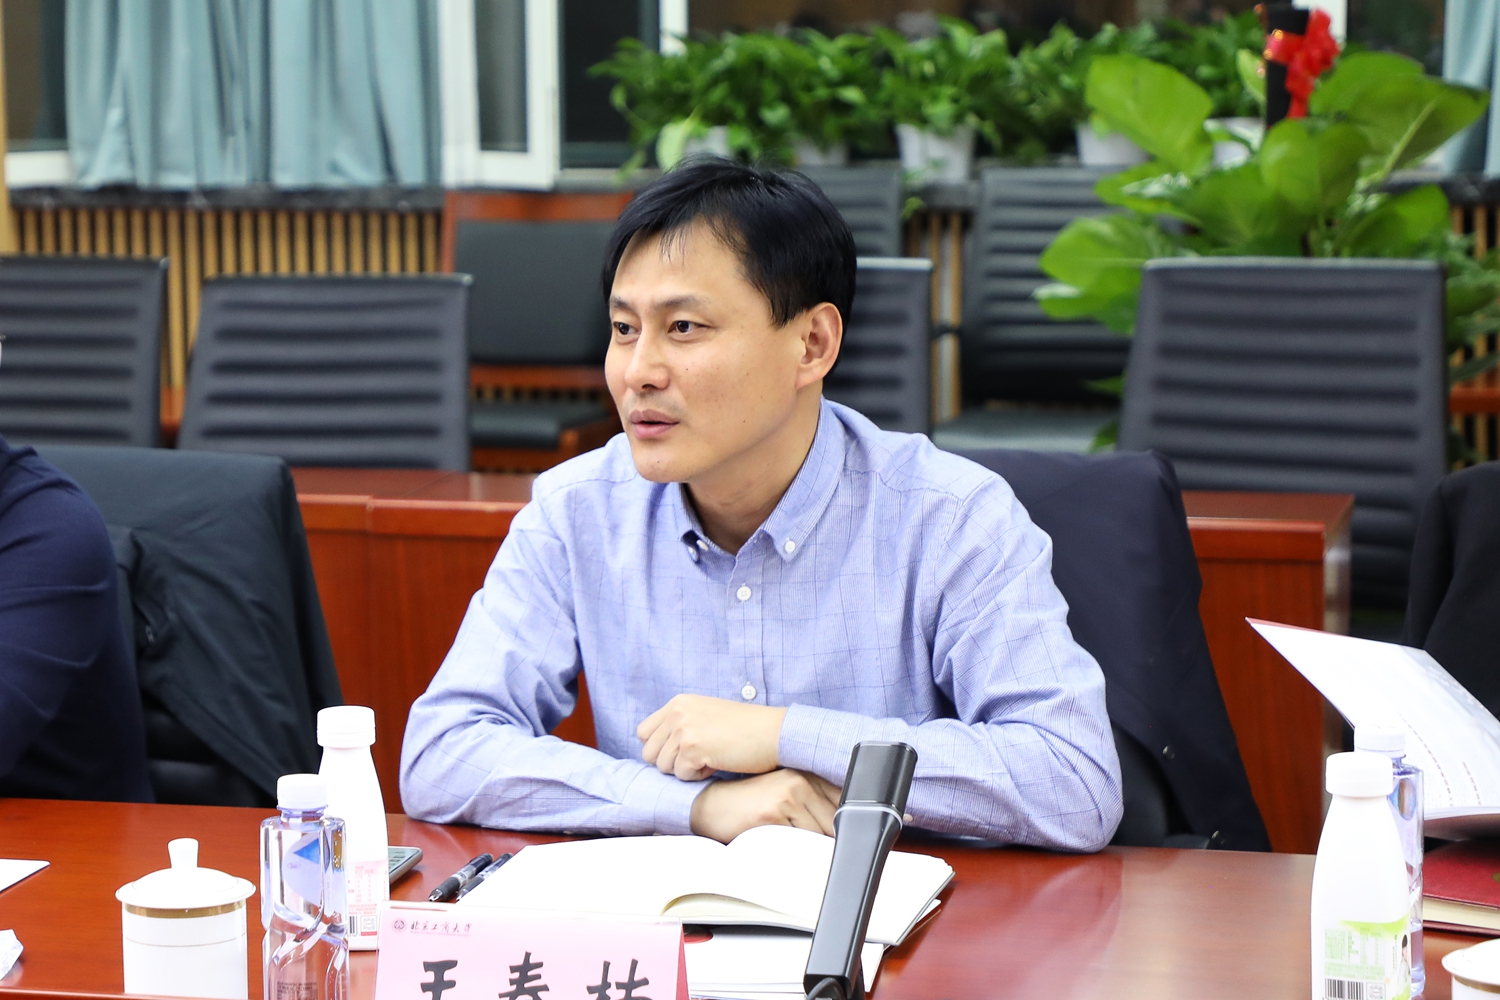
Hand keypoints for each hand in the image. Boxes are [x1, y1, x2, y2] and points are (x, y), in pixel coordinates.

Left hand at [637, 694, 786, 779]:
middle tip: (700, 757)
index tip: (683, 752)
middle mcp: (677, 712)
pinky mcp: (692, 748)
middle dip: (672, 763)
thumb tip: (653, 753)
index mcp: (678, 702)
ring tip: (712, 757)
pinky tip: (718, 762)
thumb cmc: (745, 729)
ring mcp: (683, 729)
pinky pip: (682, 776)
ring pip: (664, 767)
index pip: (643, 733)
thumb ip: (679, 726)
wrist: (773, 732)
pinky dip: (700, 776)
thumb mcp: (705, 715)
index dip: (661, 748)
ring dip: (687, 770)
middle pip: (649, 754)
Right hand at [689, 769, 841, 842]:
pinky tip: (782, 848)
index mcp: (806, 774)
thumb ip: (814, 804)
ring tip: (794, 848)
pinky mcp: (772, 814)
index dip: (845, 823)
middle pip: (835, 821)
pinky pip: (799, 843)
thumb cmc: (750, 804)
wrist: (712, 806)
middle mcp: (799, 780)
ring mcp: (786, 796)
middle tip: (817, 850)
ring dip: (813, 849)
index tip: (840, 836)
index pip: (844, 799)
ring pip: (818, 834)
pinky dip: (796, 853)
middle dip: (830, 840)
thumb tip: (843, 829)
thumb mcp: (786, 794)